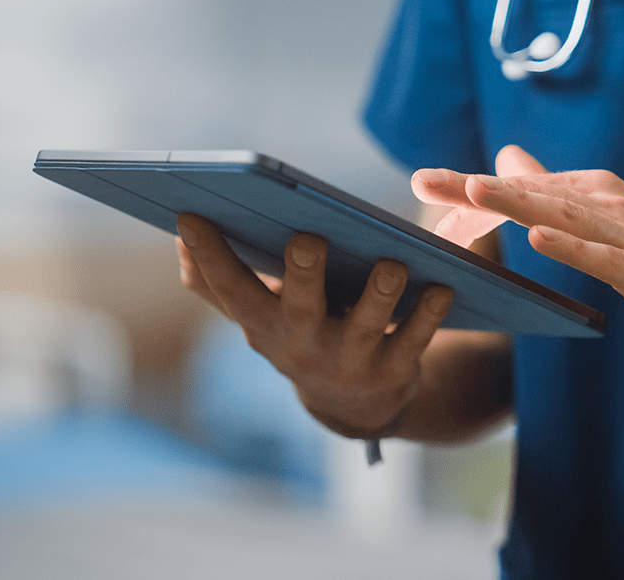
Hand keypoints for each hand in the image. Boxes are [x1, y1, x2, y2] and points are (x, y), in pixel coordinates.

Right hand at [175, 214, 453, 438]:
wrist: (354, 406)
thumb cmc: (301, 336)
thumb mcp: (257, 317)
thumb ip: (218, 283)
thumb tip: (180, 240)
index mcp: (265, 324)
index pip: (228, 290)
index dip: (209, 258)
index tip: (191, 216)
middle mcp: (303, 345)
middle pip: (299, 308)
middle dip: (302, 274)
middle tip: (307, 238)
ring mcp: (350, 362)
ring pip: (366, 326)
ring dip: (379, 293)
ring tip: (392, 262)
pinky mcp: (394, 372)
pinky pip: (414, 341)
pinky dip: (429, 315)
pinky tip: (442, 286)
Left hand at [413, 147, 623, 354]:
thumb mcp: (601, 219)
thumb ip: (553, 191)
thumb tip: (508, 159)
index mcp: (591, 195)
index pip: (522, 189)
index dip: (471, 189)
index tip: (423, 182)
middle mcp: (606, 206)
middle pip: (532, 196)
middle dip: (477, 190)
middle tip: (426, 181)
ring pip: (564, 217)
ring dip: (518, 202)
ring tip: (474, 192)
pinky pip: (606, 260)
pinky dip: (572, 248)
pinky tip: (540, 239)